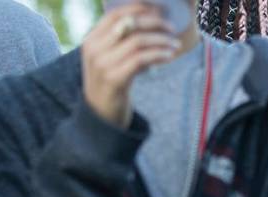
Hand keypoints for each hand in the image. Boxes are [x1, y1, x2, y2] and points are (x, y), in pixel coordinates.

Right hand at [82, 4, 178, 127]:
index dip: (139, 8)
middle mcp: (94, 48)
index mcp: (91, 39)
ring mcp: (102, 63)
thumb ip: (121, 43)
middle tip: (172, 28)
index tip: (159, 10)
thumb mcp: (110, 60)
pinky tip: (169, 56)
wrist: (101, 115)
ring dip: (161, 41)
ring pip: (138, 41)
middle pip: (129, 24)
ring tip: (175, 44)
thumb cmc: (111, 85)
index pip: (116, 14)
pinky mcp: (114, 78)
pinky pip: (141, 59)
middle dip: (155, 23)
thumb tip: (150, 23)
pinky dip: (159, 55)